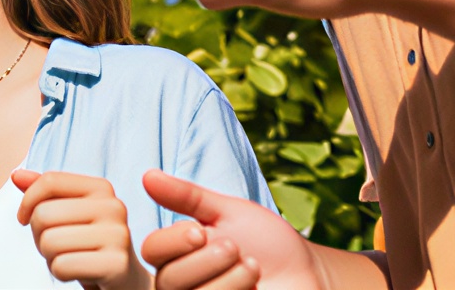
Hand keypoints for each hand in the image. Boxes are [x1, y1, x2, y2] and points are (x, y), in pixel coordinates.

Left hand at [14, 169, 146, 289]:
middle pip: (44, 214)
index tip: (25, 219)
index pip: (50, 181)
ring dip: (50, 257)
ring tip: (69, 258)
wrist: (124, 280)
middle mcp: (113, 207)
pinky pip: (62, 266)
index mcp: (101, 188)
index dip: (27, 202)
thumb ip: (45, 192)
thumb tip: (16, 176)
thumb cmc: (89, 244)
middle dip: (39, 236)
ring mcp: (118, 236)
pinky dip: (60, 273)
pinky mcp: (116, 265)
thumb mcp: (68, 213)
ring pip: (49, 242)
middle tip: (56, 246)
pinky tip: (77, 273)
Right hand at [137, 171, 329, 289]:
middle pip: (167, 280)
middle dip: (203, 262)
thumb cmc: (266, 240)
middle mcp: (185, 282)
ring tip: (253, 267)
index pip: (152, 251)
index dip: (171, 241)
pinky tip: (256, 288)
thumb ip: (187, 197)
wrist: (307, 272)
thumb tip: (147, 175)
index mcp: (180, 252)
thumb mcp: (228, 211)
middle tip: (234, 248)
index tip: (200, 231)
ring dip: (224, 282)